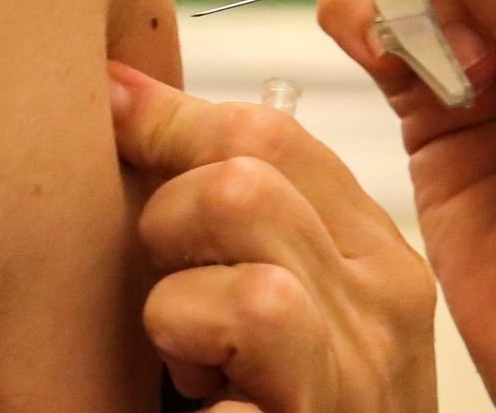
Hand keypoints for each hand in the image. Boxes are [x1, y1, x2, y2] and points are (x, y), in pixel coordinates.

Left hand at [108, 61, 436, 411]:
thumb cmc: (335, 400)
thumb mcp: (326, 295)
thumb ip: (270, 217)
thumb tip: (142, 111)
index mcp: (380, 253)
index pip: (273, 137)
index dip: (172, 118)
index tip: (115, 111)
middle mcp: (379, 306)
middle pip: (242, 189)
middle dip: (169, 225)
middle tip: (176, 282)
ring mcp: (350, 383)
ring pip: (243, 295)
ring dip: (182, 325)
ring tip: (195, 364)